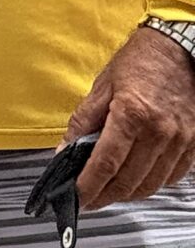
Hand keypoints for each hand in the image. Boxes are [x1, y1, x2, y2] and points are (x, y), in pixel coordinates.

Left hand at [68, 26, 194, 207]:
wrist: (180, 48)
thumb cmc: (140, 62)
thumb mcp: (103, 86)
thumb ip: (83, 122)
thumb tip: (65, 151)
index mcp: (132, 115)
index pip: (105, 165)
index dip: (87, 187)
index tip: (76, 198)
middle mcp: (159, 132)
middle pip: (128, 182)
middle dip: (104, 196)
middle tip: (89, 199)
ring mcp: (180, 141)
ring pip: (151, 185)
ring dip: (127, 194)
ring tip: (109, 191)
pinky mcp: (193, 144)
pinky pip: (171, 176)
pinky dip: (151, 183)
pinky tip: (137, 177)